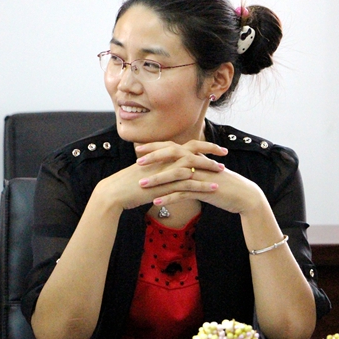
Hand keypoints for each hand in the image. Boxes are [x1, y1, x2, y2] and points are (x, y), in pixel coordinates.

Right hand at [94, 140, 224, 211]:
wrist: (113, 193)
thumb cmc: (127, 184)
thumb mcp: (144, 172)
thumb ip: (156, 168)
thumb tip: (166, 168)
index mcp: (159, 154)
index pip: (183, 145)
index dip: (200, 145)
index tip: (213, 147)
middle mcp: (163, 160)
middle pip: (191, 151)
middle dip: (209, 151)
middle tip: (224, 153)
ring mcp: (164, 172)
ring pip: (192, 167)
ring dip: (208, 169)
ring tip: (223, 172)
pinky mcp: (164, 186)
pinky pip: (187, 185)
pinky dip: (202, 186)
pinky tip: (214, 188)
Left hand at [136, 140, 263, 213]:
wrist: (243, 195)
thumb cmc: (223, 184)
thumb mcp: (206, 173)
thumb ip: (192, 167)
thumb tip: (175, 166)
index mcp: (197, 157)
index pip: (173, 147)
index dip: (156, 147)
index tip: (139, 150)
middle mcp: (198, 163)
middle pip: (173, 155)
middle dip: (154, 157)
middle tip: (137, 162)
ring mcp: (201, 176)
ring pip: (175, 175)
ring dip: (157, 180)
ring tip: (141, 184)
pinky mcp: (204, 190)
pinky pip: (184, 193)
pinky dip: (169, 198)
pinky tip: (156, 202)